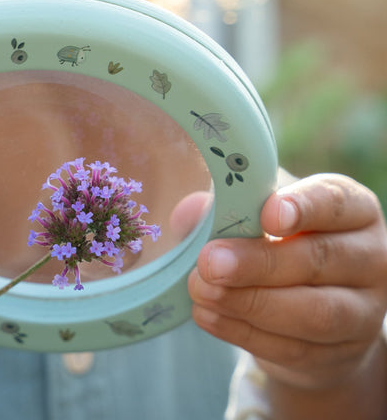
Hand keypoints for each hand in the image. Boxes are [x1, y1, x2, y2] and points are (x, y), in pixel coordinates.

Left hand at [188, 174, 386, 391]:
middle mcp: (369, 258)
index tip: (266, 213)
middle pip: (320, 259)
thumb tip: (188, 213)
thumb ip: (225, 206)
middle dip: (260, 262)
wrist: (309, 306)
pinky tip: (207, 315)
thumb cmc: (279, 240)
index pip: (336, 203)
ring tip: (202, 290)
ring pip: (314, 312)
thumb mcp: (257, 212)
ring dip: (250, 302)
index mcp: (354, 210)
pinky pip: (293, 348)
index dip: (303, 207)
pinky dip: (243, 332)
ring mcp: (362, 311)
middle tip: (210, 261)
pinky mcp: (338, 354)